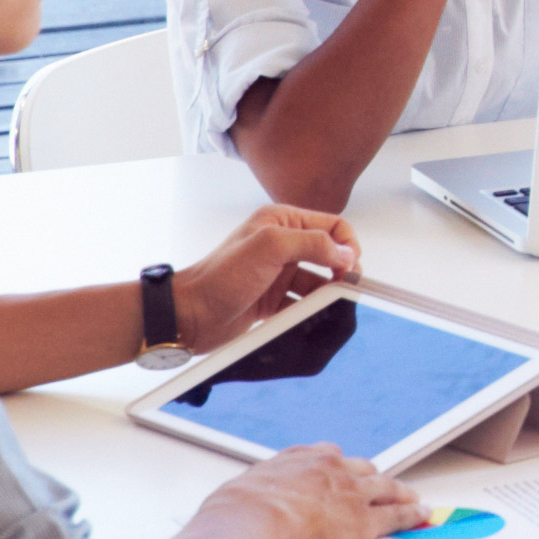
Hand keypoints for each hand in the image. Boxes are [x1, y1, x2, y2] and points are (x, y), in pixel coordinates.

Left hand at [171, 205, 358, 350]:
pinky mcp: (272, 299)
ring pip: (318, 282)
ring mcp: (277, 273)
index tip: (349, 266)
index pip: (331, 225)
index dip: (346, 244)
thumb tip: (346, 252)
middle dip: (341, 270)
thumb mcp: (270, 246)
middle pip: (329, 254)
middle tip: (345, 287)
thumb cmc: (219, 277)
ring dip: (326, 294)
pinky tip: (308, 317)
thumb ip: (312, 242)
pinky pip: (303, 303)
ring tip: (324, 305)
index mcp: (281, 221)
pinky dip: (311, 311)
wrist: (189, 315)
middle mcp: (281, 244)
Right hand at [212, 443, 425, 538]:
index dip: (338, 466)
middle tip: (381, 485)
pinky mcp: (363, 520)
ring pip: (385, 487)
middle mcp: (330, 469)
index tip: (342, 470)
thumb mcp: (240, 491)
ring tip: (412, 498)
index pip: (327, 455)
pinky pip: (396, 515)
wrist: (250, 522)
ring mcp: (351, 493)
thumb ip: (251, 495)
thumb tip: (237, 507)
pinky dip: (412, 515)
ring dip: (401, 492)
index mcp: (300, 459)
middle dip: (371, 477)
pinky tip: (421, 515)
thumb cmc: (235, 512)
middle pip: (362, 468)